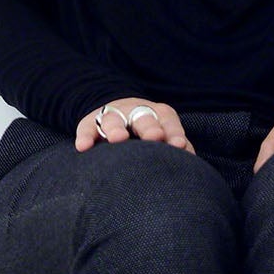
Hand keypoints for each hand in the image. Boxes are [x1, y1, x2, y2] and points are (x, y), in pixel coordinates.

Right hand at [75, 97, 194, 153]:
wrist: (114, 112)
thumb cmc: (145, 134)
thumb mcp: (162, 133)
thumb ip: (175, 145)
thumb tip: (190, 161)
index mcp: (157, 114)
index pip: (167, 120)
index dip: (173, 132)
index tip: (179, 146)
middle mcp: (134, 111)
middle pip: (143, 117)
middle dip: (149, 127)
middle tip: (155, 136)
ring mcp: (112, 116)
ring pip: (113, 119)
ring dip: (116, 128)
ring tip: (118, 138)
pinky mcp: (90, 123)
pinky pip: (86, 128)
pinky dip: (85, 137)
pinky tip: (83, 147)